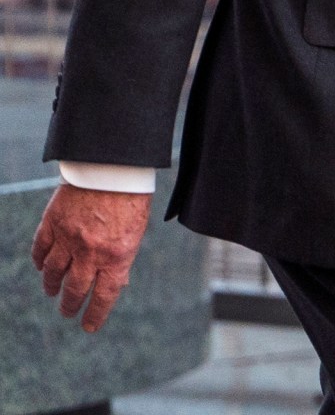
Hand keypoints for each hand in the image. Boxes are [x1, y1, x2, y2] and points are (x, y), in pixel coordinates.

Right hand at [31, 184, 151, 331]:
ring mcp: (68, 238)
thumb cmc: (131, 197)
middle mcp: (90, 251)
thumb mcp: (137, 231)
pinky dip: (39, 261)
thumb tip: (116, 283)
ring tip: (52, 292)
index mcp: (117, 255)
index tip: (88, 327)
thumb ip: (123, 257)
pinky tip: (40, 267)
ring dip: (51, 285)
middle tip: (67, 312)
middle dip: (70, 305)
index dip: (95, 314)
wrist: (113, 166)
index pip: (104, 295)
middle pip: (75, 289)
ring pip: (52, 272)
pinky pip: (40, 249)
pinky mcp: (52, 223)